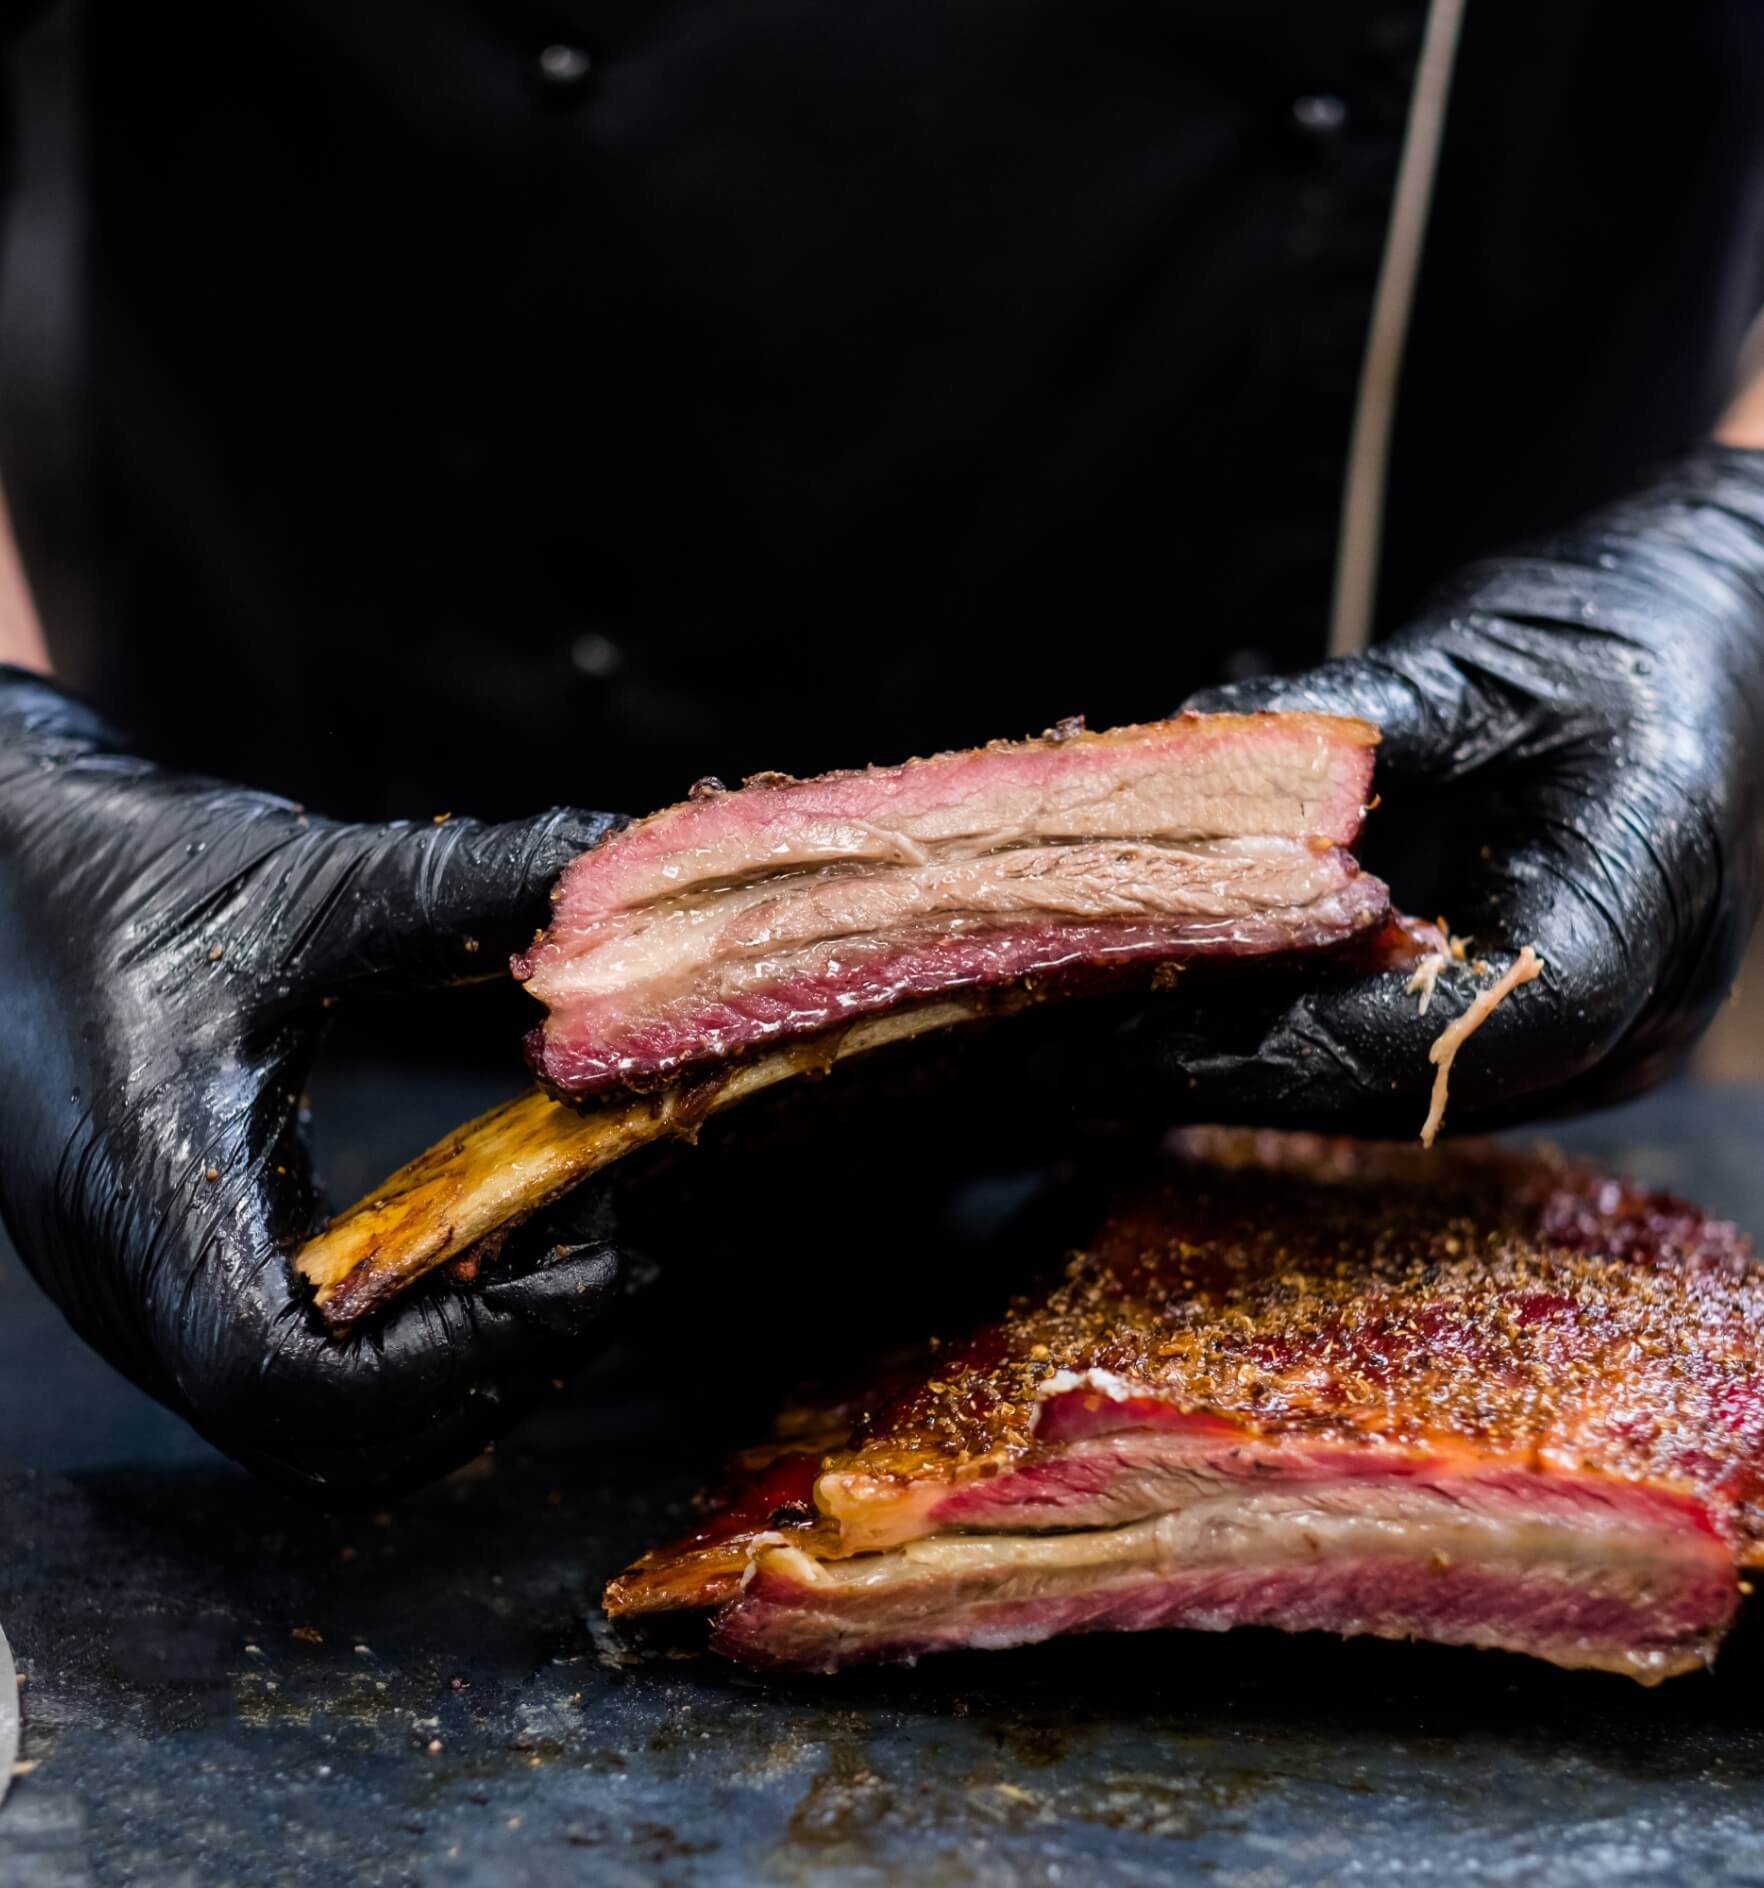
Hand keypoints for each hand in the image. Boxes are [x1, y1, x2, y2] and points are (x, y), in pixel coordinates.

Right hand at [0, 667, 625, 1497]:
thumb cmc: (99, 877)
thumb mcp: (291, 885)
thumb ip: (463, 891)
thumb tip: (618, 876)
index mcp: (147, 1206)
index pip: (295, 1384)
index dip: (466, 1355)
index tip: (594, 1267)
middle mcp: (142, 1289)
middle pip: (331, 1445)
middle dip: (497, 1375)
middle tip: (615, 1264)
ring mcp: (155, 1298)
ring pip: (324, 1429)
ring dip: (468, 1368)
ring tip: (572, 1249)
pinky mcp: (181, 1275)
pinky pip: (308, 1371)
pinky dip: (420, 1336)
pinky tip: (495, 1234)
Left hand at [1089, 445, 1763, 1135]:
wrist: (1744, 618)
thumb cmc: (1639, 618)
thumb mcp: (1492, 649)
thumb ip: (1346, 716)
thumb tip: (1187, 745)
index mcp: (1624, 925)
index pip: (1412, 1043)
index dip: (1244, 1054)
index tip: (1097, 1048)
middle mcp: (1621, 1022)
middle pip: (1378, 1090)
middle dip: (1202, 1073)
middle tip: (1040, 1056)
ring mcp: (1593, 1037)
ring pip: (1377, 1088)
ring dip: (1228, 1062)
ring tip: (1076, 1038)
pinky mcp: (1545, 1017)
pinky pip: (1396, 1053)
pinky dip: (1282, 1030)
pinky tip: (1179, 1006)